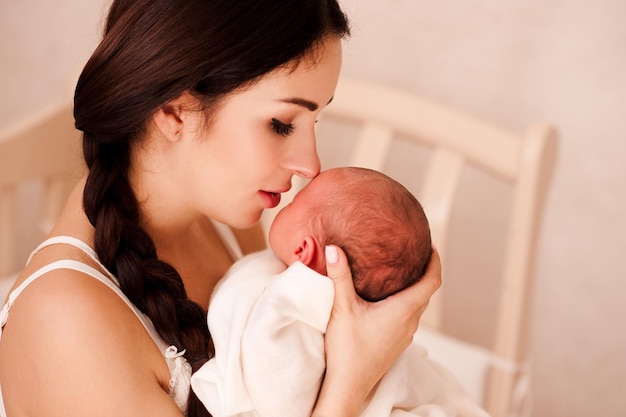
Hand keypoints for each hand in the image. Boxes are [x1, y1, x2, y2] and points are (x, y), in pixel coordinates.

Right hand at [312, 246, 441, 416]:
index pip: (432, 281)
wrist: (347, 387)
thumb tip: (334, 248)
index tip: (430, 246)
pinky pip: (409, 318)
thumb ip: (340, 277)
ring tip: (401, 272)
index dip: (435, 261)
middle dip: (425, 272)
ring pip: (418, 307)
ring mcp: (405, 336)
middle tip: (414, 253)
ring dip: (415, 289)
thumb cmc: (347, 349)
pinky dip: (406, 303)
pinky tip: (388, 300)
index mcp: (404, 310)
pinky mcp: (396, 344)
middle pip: (427, 293)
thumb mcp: (342, 308)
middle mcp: (410, 323)